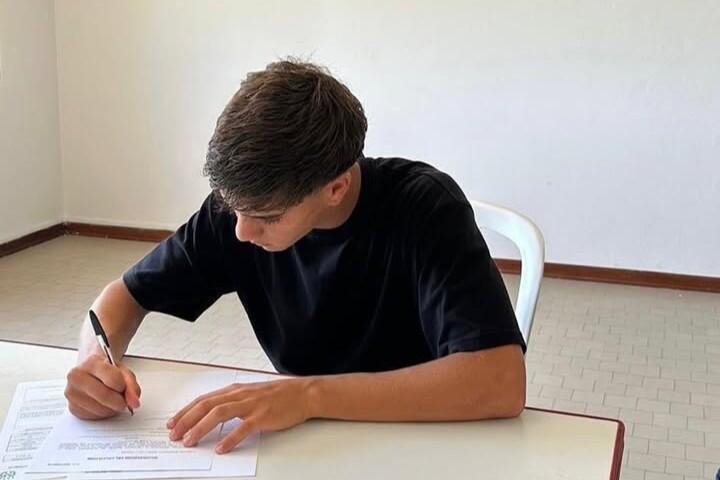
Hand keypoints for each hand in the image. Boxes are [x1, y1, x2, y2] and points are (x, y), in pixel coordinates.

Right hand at [65, 353, 140, 418]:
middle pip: (104, 395)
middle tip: (124, 400)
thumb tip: (134, 402)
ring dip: (112, 409)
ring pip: (100, 409)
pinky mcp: (72, 407)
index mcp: (91, 362)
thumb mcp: (122, 370)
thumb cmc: (106, 370)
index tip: (124, 388)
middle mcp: (77, 377)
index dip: (123, 387)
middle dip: (119, 401)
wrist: (90, 370)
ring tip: (112, 400)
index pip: (112, 379)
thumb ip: (131, 384)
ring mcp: (71, 393)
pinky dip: (103, 413)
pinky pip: (93, 416)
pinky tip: (103, 404)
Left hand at [167, 378, 314, 453]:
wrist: (302, 393)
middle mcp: (240, 395)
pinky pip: (243, 428)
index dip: (186, 411)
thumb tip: (213, 413)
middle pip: (206, 406)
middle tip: (174, 435)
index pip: (204, 400)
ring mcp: (251, 405)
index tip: (173, 423)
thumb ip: (233, 401)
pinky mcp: (262, 416)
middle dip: (187, 420)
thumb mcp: (251, 393)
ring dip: (201, 428)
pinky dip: (230, 439)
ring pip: (219, 414)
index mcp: (235, 390)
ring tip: (190, 441)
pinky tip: (221, 448)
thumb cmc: (278, 395)